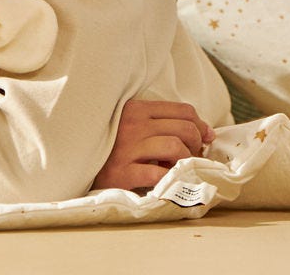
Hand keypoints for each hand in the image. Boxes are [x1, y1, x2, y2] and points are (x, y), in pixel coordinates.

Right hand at [92, 99, 213, 191]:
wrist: (81, 169)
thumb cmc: (115, 149)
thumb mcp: (136, 127)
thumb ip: (166, 124)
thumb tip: (208, 133)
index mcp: (136, 109)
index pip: (183, 110)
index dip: (200, 125)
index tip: (205, 138)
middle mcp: (132, 124)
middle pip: (184, 128)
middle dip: (196, 144)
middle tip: (192, 157)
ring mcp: (126, 148)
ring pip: (175, 147)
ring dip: (185, 160)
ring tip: (177, 168)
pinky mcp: (122, 173)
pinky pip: (158, 173)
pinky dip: (170, 178)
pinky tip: (166, 180)